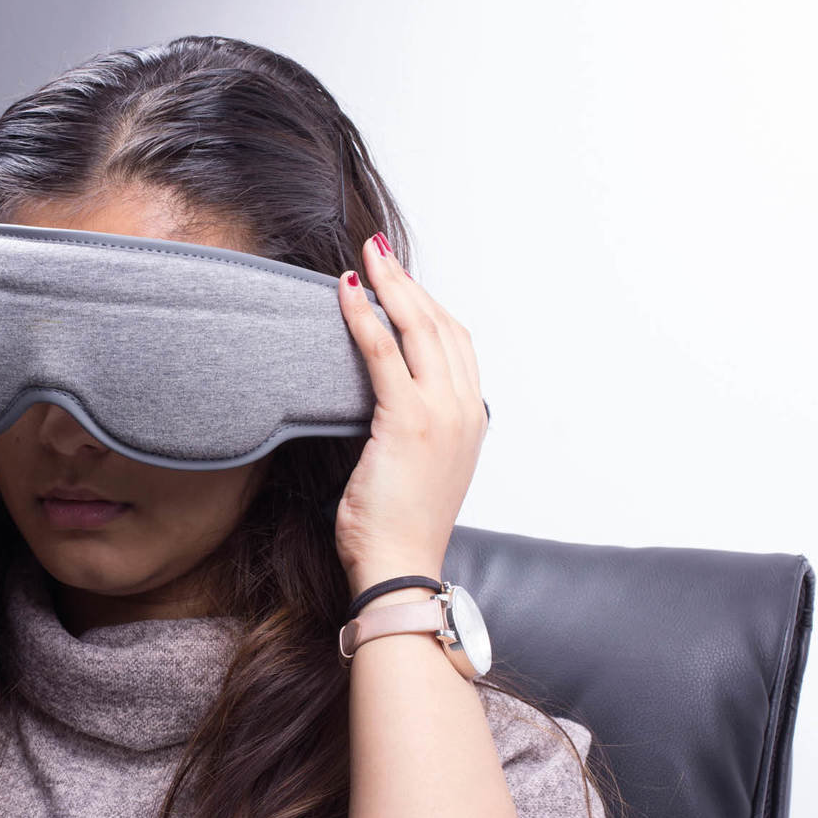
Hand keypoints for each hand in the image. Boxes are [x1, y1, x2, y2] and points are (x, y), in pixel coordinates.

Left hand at [332, 232, 489, 593]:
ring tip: (367, 257)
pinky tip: (347, 292)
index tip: (401, 280)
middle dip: (409, 283)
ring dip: (392, 285)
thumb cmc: (397, 526)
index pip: (455, 343)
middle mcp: (464, 408)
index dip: (428, 304)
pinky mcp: (407, 420)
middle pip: (441, 324)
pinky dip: (365, 317)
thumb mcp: (416, 468)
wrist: (400, 567)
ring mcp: (441, 413)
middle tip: (379, 251)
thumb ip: (415, 429)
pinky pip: (383, 353)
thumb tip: (389, 405)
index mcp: (470, 418)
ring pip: (419, 328)